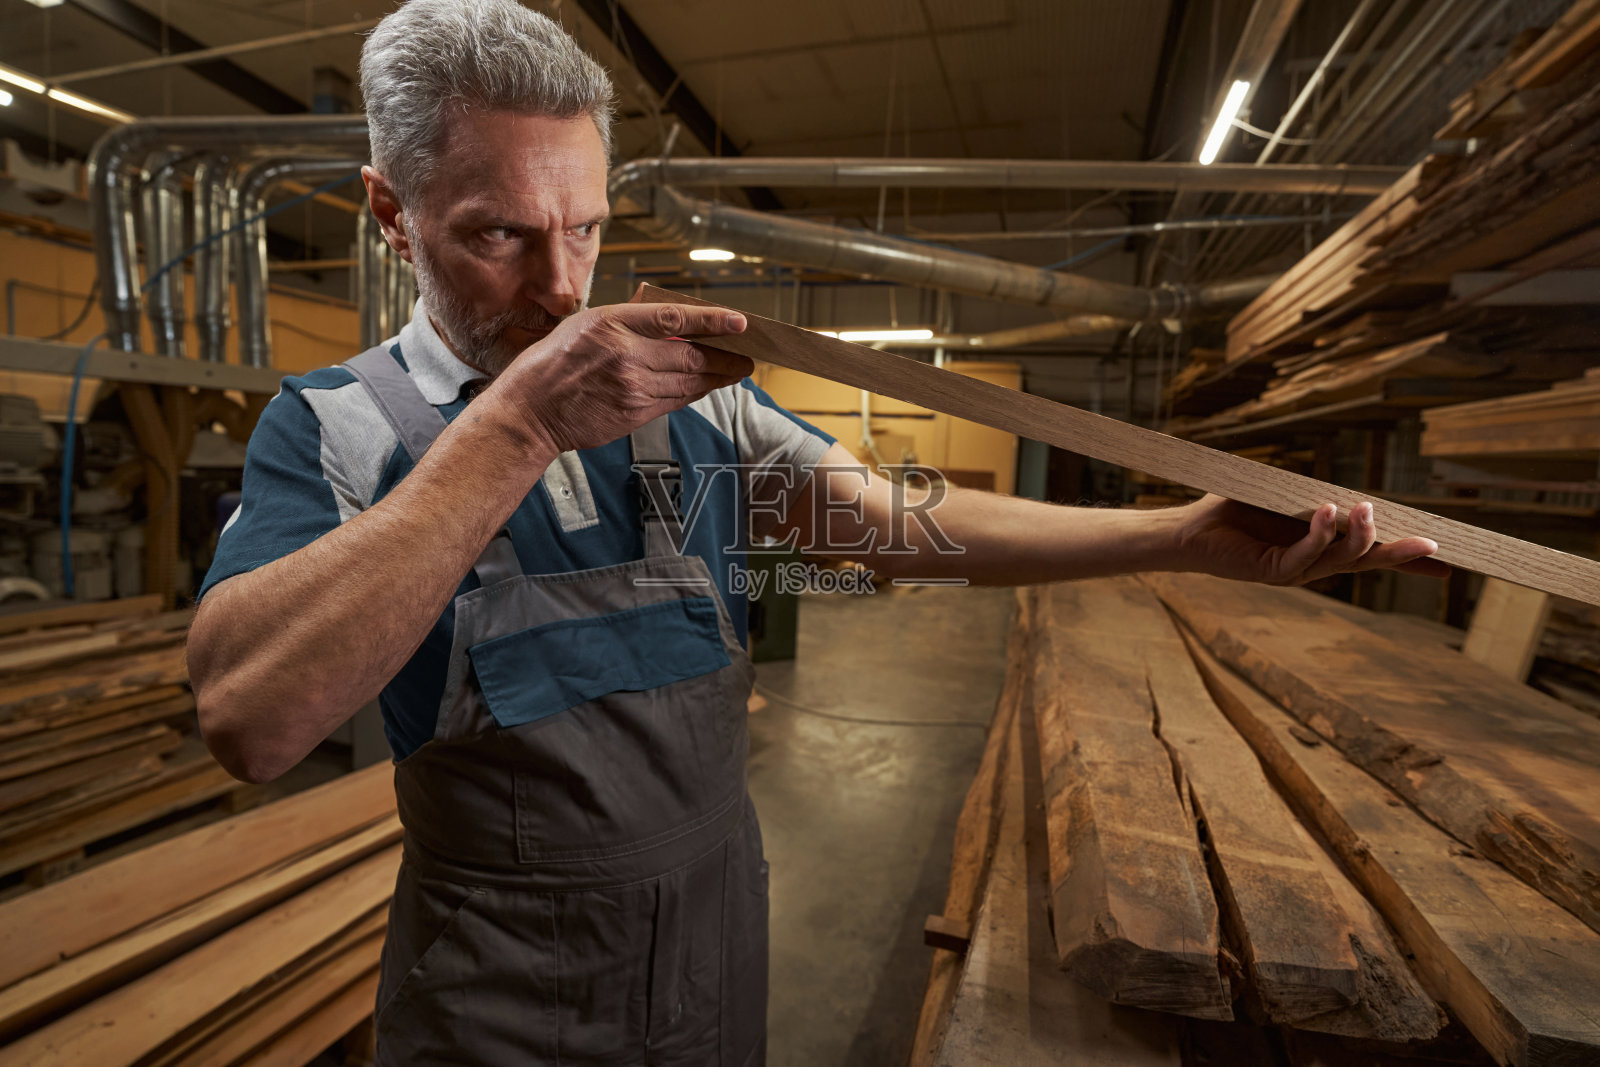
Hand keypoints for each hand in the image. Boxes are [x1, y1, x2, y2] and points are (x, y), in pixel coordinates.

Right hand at [489, 302, 753, 454]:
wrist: (530, 412)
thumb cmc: (551, 365)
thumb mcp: (584, 326)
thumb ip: (625, 323)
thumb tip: (668, 323)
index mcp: (612, 324)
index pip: (674, 318)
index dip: (712, 320)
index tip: (740, 321)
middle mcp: (626, 355)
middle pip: (692, 355)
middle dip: (726, 357)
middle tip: (748, 356)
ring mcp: (633, 388)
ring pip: (690, 381)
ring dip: (717, 377)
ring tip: (736, 371)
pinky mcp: (635, 414)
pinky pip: (676, 401)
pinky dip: (695, 392)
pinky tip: (705, 386)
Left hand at [1169, 494, 1449, 585]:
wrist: (1190, 531)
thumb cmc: (1234, 510)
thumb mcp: (1284, 498)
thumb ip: (1314, 495)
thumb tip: (1340, 484)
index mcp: (1322, 548)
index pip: (1371, 554)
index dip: (1408, 561)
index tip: (1448, 563)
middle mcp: (1313, 563)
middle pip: (1367, 562)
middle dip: (1401, 555)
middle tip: (1434, 545)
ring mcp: (1294, 569)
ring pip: (1340, 560)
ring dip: (1358, 535)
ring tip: (1368, 509)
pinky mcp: (1271, 570)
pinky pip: (1303, 554)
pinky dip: (1318, 532)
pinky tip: (1329, 511)